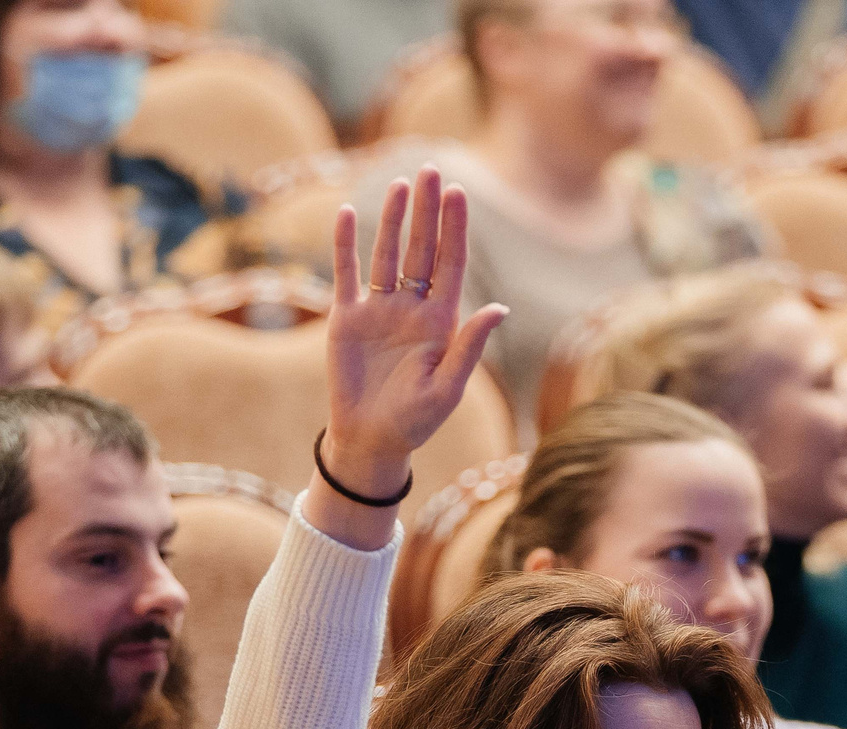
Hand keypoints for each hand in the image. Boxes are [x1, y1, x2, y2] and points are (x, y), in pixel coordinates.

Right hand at [321, 168, 505, 500]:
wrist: (370, 441)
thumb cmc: (415, 421)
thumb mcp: (449, 388)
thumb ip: (470, 346)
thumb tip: (500, 308)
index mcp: (441, 321)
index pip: (450, 264)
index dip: (454, 228)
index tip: (457, 192)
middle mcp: (412, 308)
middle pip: (420, 249)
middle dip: (426, 211)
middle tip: (431, 169)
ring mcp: (378, 310)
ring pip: (385, 255)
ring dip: (392, 219)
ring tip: (400, 183)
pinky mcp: (346, 319)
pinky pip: (346, 274)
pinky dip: (346, 245)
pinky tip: (349, 213)